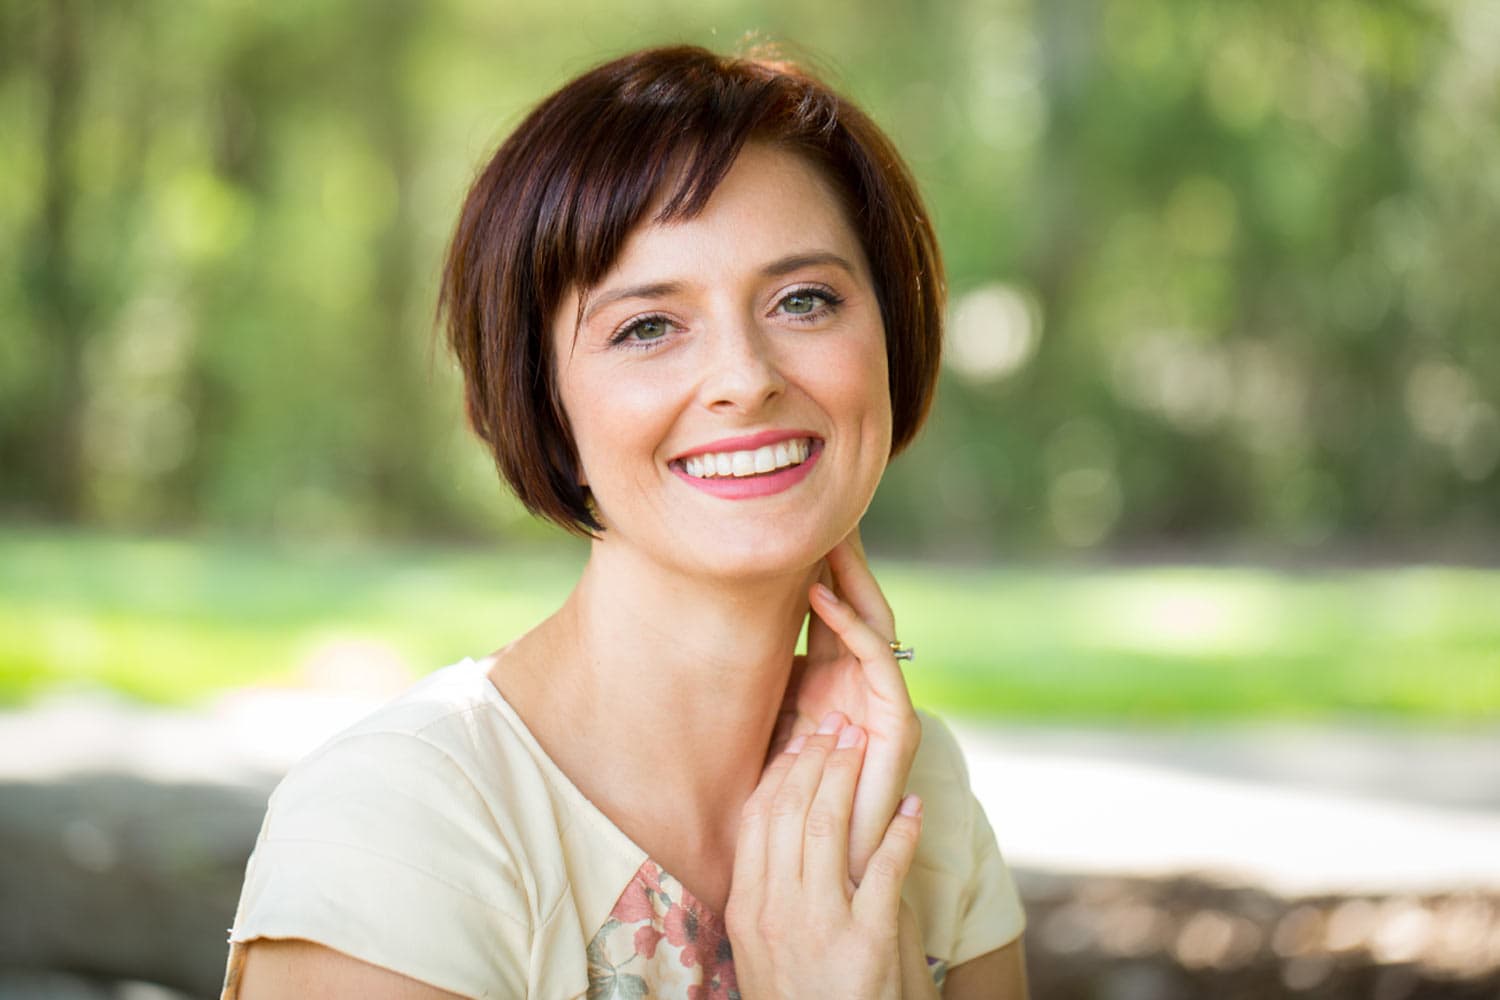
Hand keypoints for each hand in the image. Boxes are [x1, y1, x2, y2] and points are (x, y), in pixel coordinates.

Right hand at [728, 715, 924, 999]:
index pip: (758, 819)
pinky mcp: (867, 941)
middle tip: (839, 726)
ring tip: (867, 747)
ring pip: (828, 826)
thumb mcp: (763, 949)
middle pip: (791, 811)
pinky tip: (912, 808)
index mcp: (747, 908)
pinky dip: (900, 831)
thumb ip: (770, 894)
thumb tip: (786, 837)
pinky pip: (883, 869)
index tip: (800, 740)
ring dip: (851, 778)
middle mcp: (777, 911)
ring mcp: (820, 925)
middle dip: (817, 759)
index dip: (780, 772)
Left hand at [777, 531, 919, 881]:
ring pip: (874, 620)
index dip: (812, 564)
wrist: (811, 870)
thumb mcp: (751, 724)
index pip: (826, 605)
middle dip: (839, 556)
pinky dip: (852, 625)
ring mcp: (881, 703)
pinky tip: (820, 594)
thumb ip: (744, 678)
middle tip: (817, 505)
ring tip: (823, 533)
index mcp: (827, 680)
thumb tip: (689, 623)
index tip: (782, 518)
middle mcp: (858, 685)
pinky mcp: (896, 726)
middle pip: (854, 602)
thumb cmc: (775, 804)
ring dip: (849, 575)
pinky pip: (879, 661)